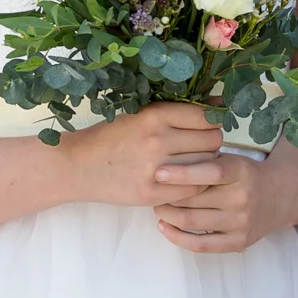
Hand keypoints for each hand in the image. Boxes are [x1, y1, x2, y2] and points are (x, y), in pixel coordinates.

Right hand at [61, 102, 222, 208]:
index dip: (210, 122)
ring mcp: (155, 169)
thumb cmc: (111, 136)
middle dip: (210, 143)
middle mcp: (157, 140)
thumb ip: (178, 109)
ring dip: (206, 164)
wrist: (76, 166)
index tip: (203, 127)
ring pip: (207, 166)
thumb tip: (220, 104)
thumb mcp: (141, 114)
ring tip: (191, 163)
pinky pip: (194, 189)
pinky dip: (195, 184)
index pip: (206, 117)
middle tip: (198, 147)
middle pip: (212, 141)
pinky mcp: (152, 193)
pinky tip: (184, 180)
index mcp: (154, 115)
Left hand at [152, 152, 269, 252]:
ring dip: (166, 214)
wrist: (279, 197)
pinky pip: (200, 245)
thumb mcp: (232, 160)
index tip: (158, 172)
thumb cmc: (245, 174)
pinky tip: (164, 226)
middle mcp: (243, 198)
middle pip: (193, 199)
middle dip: (165, 195)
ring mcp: (241, 222)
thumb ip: (205, 160)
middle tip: (152, 190)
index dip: (182, 173)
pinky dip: (176, 237)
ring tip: (158, 206)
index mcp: (241, 171)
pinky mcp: (238, 242)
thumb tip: (164, 160)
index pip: (210, 173)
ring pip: (191, 221)